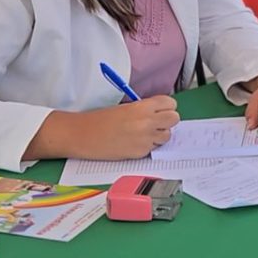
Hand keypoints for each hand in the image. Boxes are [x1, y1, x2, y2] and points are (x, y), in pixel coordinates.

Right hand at [25, 96, 179, 159]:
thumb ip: (144, 108)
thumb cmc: (99, 119)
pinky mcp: (140, 153)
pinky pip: (154, 148)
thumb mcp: (125, 107)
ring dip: (159, 134)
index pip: (170, 104)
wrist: (82, 135)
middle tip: (156, 121)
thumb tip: (158, 112)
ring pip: (167, 136)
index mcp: (142, 107)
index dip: (166, 107)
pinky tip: (134, 142)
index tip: (160, 109)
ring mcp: (145, 140)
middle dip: (167, 120)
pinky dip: (148, 146)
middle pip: (175, 119)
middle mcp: (147, 123)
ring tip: (144, 133)